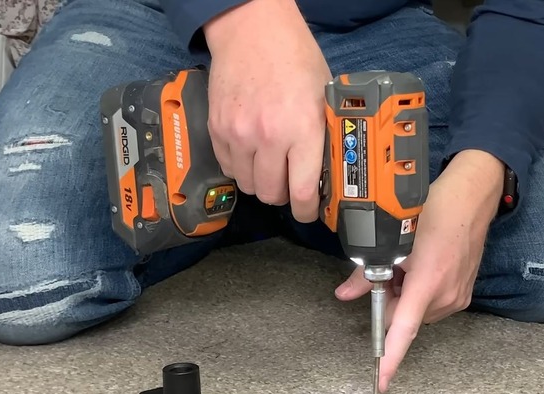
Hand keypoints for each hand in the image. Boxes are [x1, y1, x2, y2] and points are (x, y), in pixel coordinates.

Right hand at [204, 0, 332, 221]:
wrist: (252, 31)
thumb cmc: (294, 58)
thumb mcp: (323, 97)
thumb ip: (322, 136)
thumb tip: (326, 172)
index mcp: (302, 129)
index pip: (302, 192)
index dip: (306, 211)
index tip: (309, 213)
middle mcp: (268, 137)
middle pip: (271, 194)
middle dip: (283, 195)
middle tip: (290, 183)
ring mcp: (238, 134)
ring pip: (248, 185)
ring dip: (260, 181)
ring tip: (270, 165)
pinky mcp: (217, 130)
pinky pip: (228, 167)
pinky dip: (241, 167)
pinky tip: (252, 151)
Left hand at [334, 150, 504, 391]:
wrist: (472, 198)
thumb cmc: (436, 209)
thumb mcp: (395, 237)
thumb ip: (367, 271)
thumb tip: (345, 294)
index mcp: (428, 281)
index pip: (403, 329)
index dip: (390, 358)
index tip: (381, 381)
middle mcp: (446, 295)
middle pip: (402, 317)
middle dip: (388, 301)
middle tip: (388, 269)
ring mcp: (457, 296)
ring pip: (415, 311)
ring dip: (403, 295)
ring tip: (409, 262)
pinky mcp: (463, 294)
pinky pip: (430, 304)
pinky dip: (418, 292)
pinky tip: (421, 265)